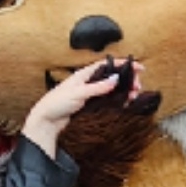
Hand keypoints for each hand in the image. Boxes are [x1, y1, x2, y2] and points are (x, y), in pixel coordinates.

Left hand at [19, 57, 147, 158]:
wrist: (46, 121)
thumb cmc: (56, 103)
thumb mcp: (78, 93)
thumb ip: (97, 87)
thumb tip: (115, 79)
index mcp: (84, 75)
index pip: (107, 65)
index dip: (123, 65)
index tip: (139, 68)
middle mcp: (88, 83)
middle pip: (112, 77)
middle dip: (128, 80)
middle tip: (138, 87)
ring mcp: (90, 95)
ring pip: (113, 90)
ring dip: (125, 91)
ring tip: (134, 96)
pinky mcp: (91, 106)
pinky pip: (108, 101)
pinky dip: (119, 101)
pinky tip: (126, 104)